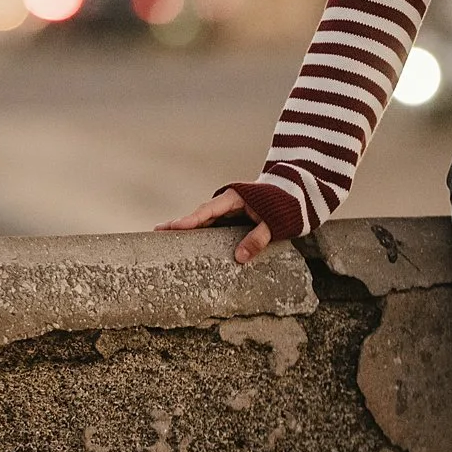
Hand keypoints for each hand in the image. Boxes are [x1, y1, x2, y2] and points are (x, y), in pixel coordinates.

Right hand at [154, 188, 272, 264]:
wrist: (293, 194)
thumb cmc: (283, 205)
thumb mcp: (273, 223)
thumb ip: (257, 238)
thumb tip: (239, 258)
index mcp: (234, 198)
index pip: (208, 210)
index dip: (191, 219)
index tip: (173, 227)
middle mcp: (227, 203)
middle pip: (200, 215)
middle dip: (180, 223)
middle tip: (157, 232)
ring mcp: (227, 211)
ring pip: (204, 221)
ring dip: (187, 229)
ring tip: (164, 238)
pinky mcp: (231, 219)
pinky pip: (213, 226)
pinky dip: (200, 233)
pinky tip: (188, 243)